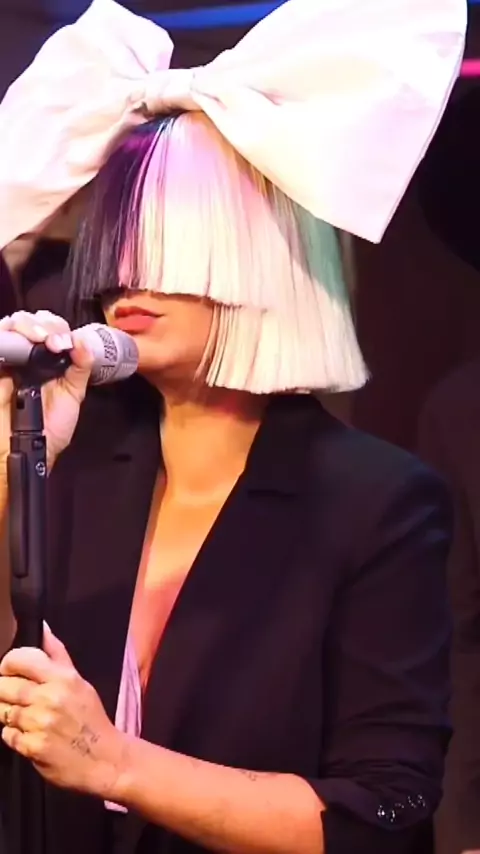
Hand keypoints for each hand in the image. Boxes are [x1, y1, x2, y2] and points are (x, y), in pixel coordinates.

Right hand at [0, 310, 92, 470]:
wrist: (28, 450)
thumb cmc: (49, 427)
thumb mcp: (73, 395)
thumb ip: (80, 368)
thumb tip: (83, 342)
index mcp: (49, 359)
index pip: (52, 328)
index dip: (58, 328)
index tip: (66, 342)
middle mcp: (28, 354)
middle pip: (31, 321)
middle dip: (44, 324)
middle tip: (54, 341)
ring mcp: (8, 359)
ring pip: (11, 324)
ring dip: (27, 325)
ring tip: (41, 339)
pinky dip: (7, 336)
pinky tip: (21, 343)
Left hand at [0, 624, 125, 797]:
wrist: (104, 759)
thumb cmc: (90, 718)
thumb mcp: (79, 682)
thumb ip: (57, 655)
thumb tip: (43, 628)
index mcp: (62, 678)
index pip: (20, 660)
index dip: (8, 664)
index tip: (9, 671)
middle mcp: (49, 698)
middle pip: (4, 686)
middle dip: (4, 691)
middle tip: (13, 697)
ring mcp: (39, 724)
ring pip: (2, 711)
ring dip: (7, 714)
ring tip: (24, 716)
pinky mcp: (32, 748)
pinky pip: (7, 735)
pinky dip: (13, 734)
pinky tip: (27, 734)